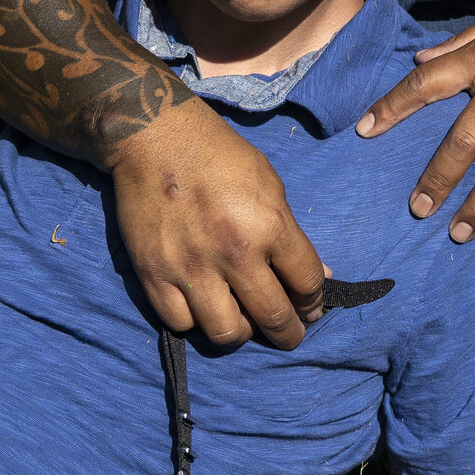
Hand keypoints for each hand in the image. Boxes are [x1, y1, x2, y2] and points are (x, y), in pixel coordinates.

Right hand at [108, 96, 329, 348]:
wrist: (156, 139)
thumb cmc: (219, 156)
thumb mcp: (270, 185)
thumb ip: (291, 234)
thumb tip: (320, 274)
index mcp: (269, 225)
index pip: (307, 284)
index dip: (314, 303)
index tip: (311, 309)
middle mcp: (233, 252)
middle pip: (273, 317)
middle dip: (288, 334)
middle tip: (289, 334)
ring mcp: (191, 267)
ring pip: (226, 333)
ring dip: (241, 332)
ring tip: (242, 321)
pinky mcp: (154, 274)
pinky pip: (180, 323)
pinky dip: (195, 321)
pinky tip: (203, 307)